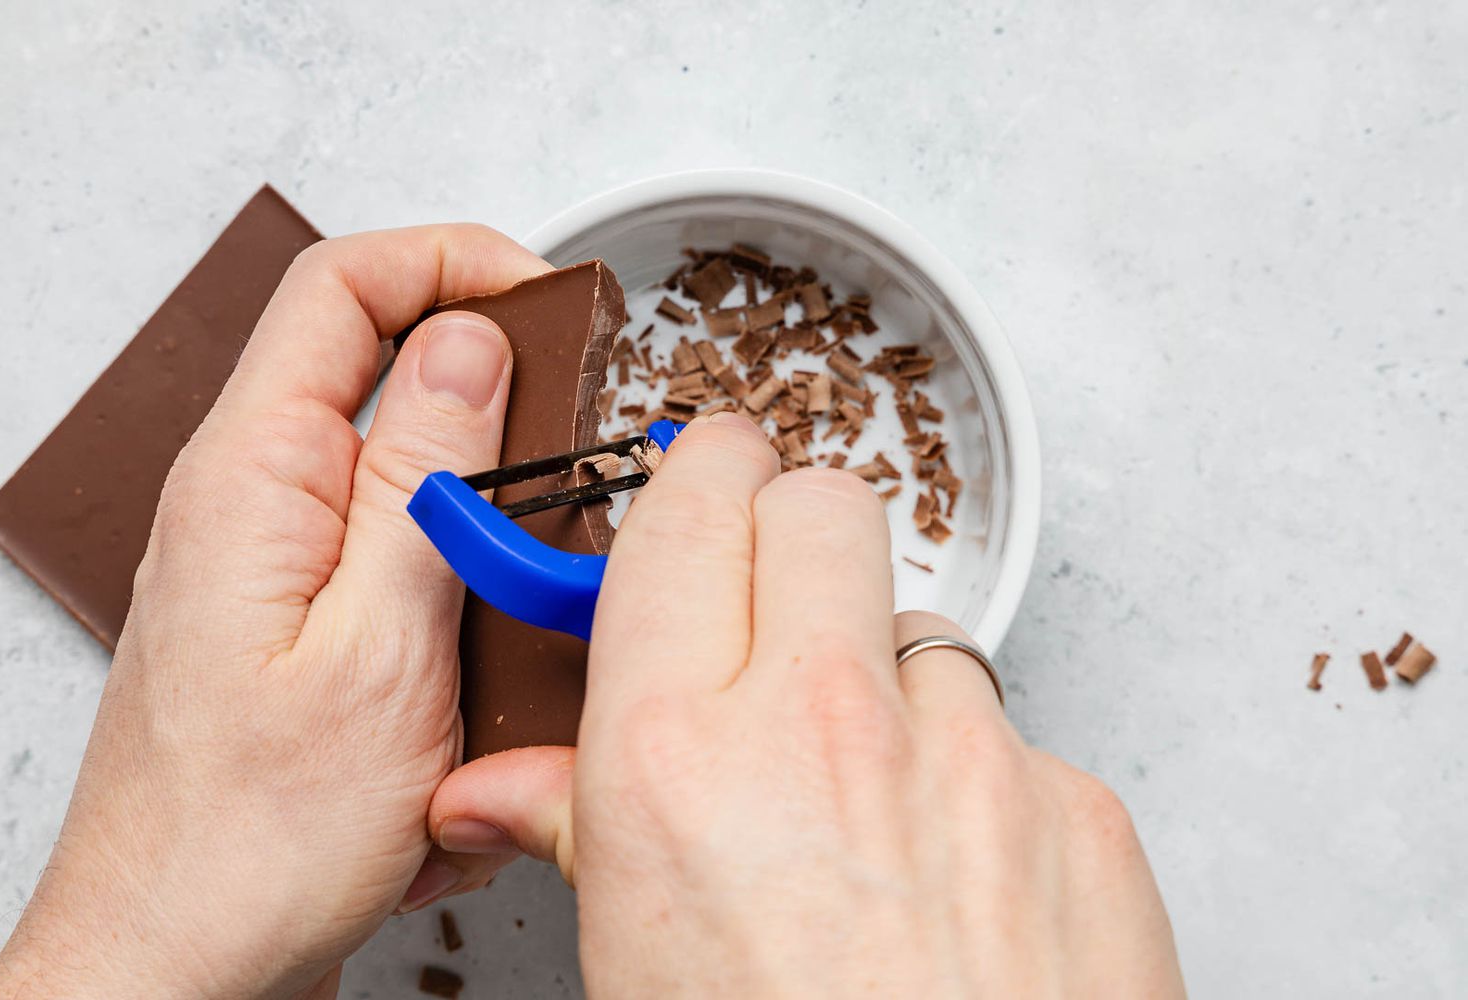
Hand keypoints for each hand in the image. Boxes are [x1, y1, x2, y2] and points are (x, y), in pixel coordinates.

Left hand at [0, 225, 549, 998]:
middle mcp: (250, 500)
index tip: (549, 294)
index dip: (452, 260)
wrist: (176, 960)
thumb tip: (470, 343)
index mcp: (253, 476)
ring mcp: (272, 558)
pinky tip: (473, 679)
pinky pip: (393, 555)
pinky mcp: (298, 616)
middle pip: (377, 367)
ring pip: (401, 469)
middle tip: (575, 454)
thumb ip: (424, 483)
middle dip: (492, 395)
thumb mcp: (377, 649)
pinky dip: (455, 592)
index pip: (342, 288)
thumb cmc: (251, 839)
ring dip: (481, 513)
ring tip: (524, 598)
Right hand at [425, 415, 1185, 997]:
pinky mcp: (1073, 803)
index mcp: (677, 753)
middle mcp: (824, 726)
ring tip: (865, 796)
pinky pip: (1009, 737)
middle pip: (823, 502)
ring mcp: (967, 756)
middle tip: (777, 601)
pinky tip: (950, 875)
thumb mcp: (629, 955)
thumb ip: (568, 828)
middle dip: (794, 531)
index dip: (697, 480)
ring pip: (920, 627)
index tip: (698, 488)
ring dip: (886, 679)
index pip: (693, 504)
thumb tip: (488, 791)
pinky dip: (974, 780)